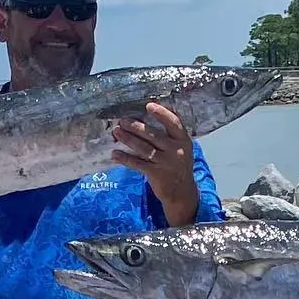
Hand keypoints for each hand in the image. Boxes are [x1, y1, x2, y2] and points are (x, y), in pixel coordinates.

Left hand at [111, 102, 198, 224]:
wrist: (182, 193)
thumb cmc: (178, 166)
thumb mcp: (181, 149)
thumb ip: (169, 136)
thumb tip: (146, 120)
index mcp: (183, 140)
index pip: (173, 123)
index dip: (161, 113)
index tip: (148, 105)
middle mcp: (176, 150)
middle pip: (153, 135)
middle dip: (136, 127)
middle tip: (122, 121)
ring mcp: (166, 163)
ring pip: (144, 148)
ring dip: (128, 139)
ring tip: (117, 132)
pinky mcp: (156, 174)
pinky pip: (138, 164)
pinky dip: (125, 158)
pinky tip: (116, 154)